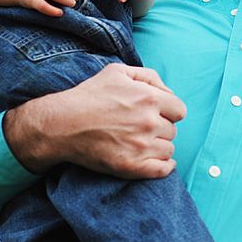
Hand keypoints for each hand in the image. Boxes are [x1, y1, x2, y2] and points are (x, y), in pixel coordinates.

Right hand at [3, 64, 184, 178]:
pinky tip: (155, 161)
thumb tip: (169, 93)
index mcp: (149, 98)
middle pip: (172, 131)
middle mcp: (149, 122)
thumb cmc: (90, 95)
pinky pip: (163, 170)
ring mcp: (141, 146)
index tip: (155, 114)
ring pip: (168, 150)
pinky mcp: (131, 166)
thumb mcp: (118, 71)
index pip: (179, 110)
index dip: (168, 111)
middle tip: (140, 128)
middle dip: (160, 128)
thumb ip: (149, 77)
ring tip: (139, 142)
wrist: (62, 124)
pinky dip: (163, 167)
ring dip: (158, 147)